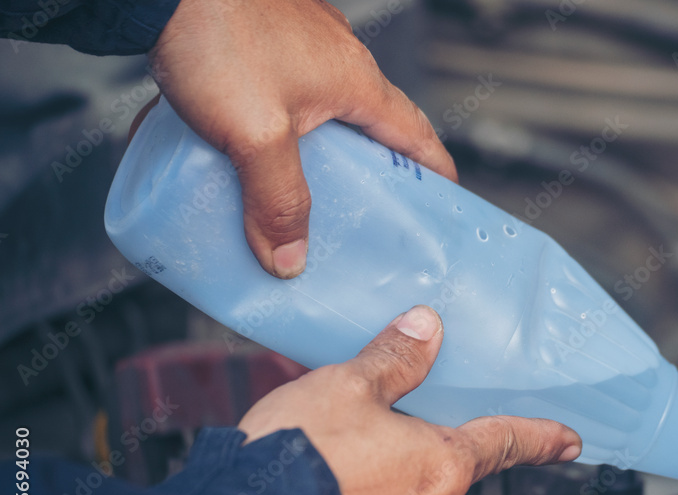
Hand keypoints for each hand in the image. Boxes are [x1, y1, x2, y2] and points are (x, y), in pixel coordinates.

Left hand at [147, 0, 457, 278]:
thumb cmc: (215, 34)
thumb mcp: (255, 136)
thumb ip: (276, 201)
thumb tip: (289, 258)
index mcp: (356, 81)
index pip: (417, 136)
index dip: (435, 175)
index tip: (442, 207)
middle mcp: (337, 58)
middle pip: (371, 128)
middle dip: (370, 174)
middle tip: (358, 217)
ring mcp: (299, 44)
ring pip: (323, 112)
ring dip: (317, 153)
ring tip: (292, 192)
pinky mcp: (262, 38)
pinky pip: (281, 95)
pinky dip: (274, 127)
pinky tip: (238, 149)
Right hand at [238, 305, 581, 494]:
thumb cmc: (294, 460)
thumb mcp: (346, 387)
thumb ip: (394, 359)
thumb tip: (425, 329)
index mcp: (441, 464)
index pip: (506, 442)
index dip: (540, 437)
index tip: (568, 442)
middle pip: (444, 477)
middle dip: (415, 460)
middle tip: (365, 448)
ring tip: (333, 482)